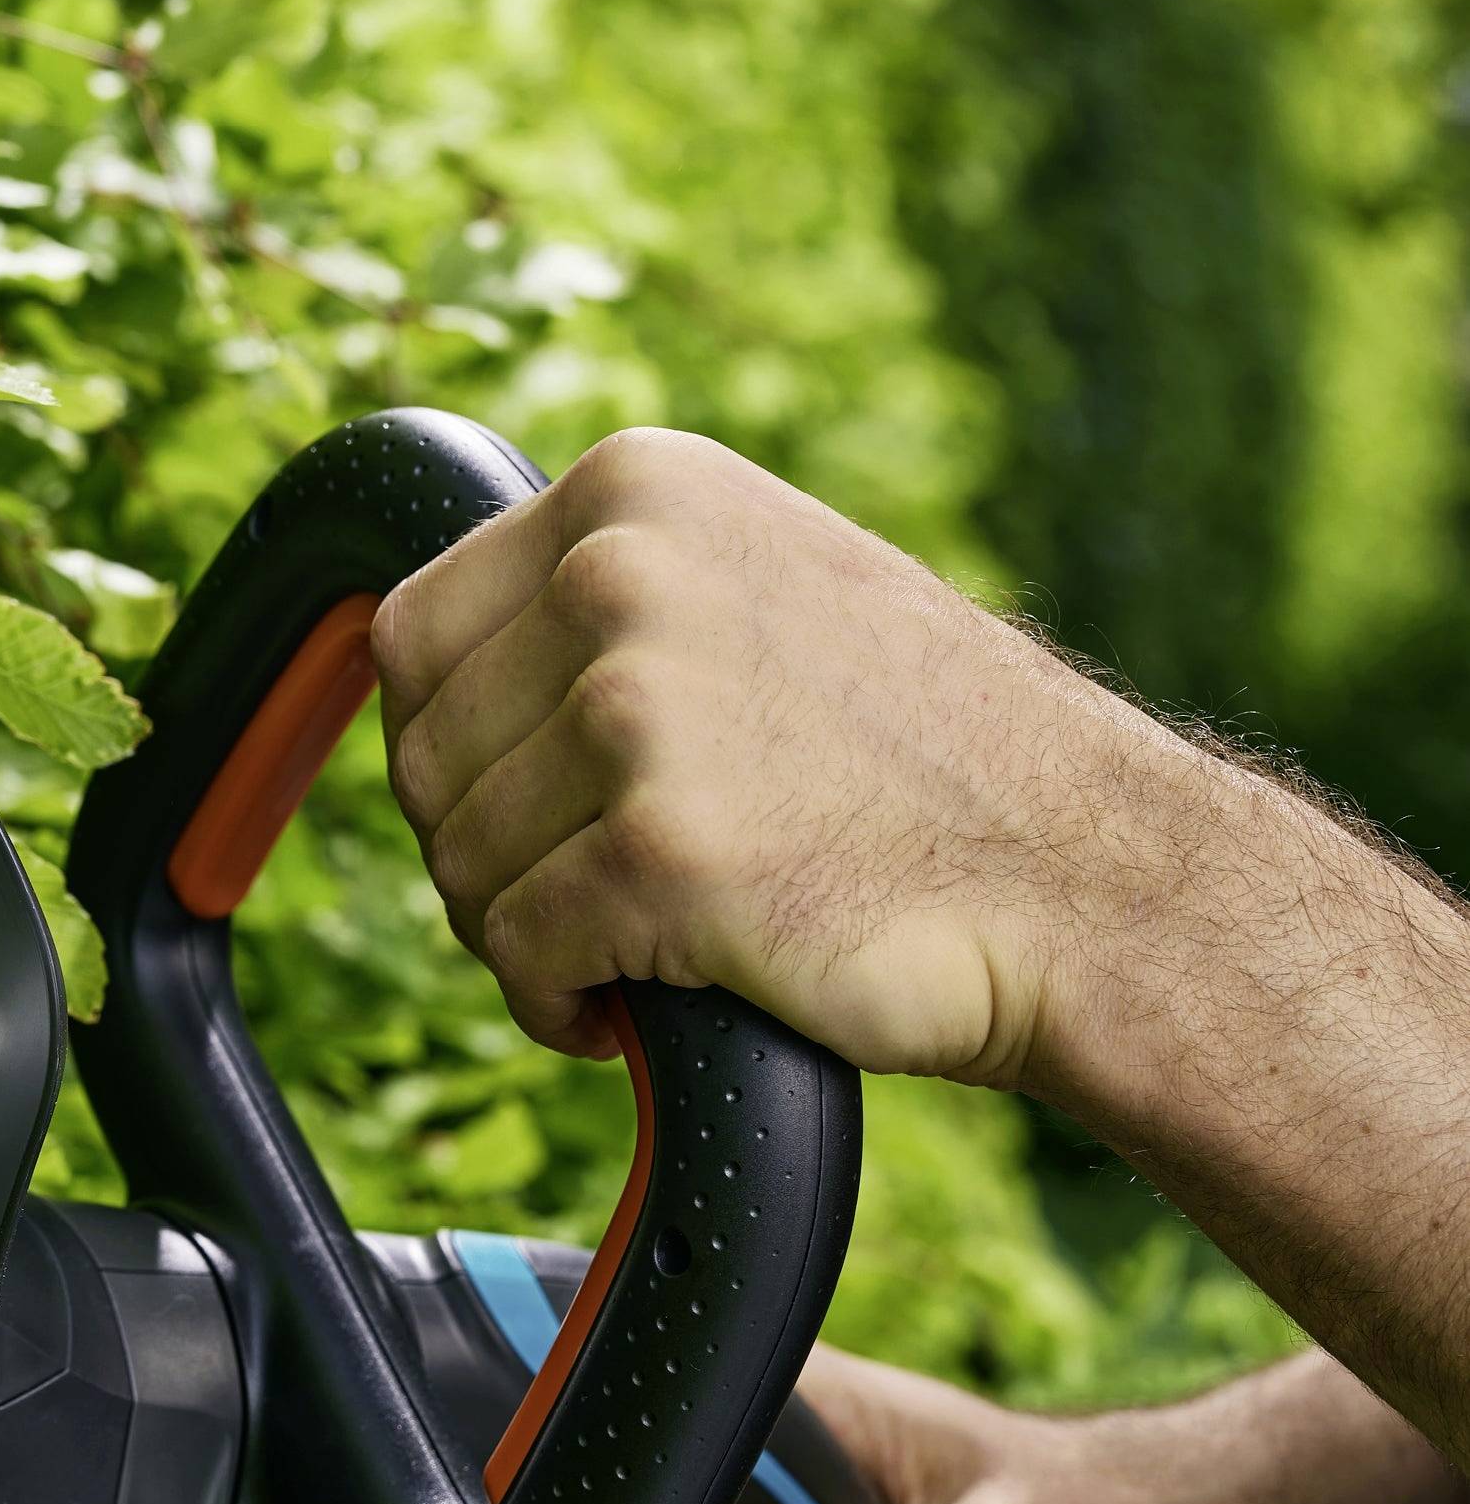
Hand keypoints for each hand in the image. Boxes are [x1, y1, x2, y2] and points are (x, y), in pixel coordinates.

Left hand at [371, 428, 1211, 1087]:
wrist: (1088, 876)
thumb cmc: (920, 762)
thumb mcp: (760, 593)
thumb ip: (612, 601)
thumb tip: (423, 672)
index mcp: (636, 491)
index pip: (415, 633)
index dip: (443, 747)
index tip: (511, 810)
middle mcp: (621, 576)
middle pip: (422, 761)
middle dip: (481, 852)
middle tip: (579, 898)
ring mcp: (637, 711)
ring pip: (459, 865)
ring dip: (519, 935)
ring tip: (622, 949)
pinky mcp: (657, 852)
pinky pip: (515, 953)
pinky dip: (550, 1004)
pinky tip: (619, 1012)